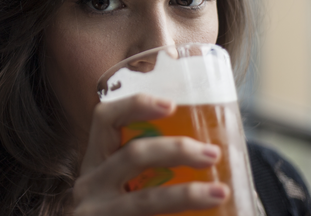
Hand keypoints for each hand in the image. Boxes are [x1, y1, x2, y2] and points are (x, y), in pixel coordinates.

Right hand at [72, 94, 229, 215]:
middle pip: (133, 155)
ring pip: (146, 200)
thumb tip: (204, 155)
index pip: (105, 121)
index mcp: (95, 165)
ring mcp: (96, 213)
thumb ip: (147, 173)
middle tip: (212, 154)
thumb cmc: (116, 212)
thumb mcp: (117, 190)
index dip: (135, 106)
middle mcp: (90, 186)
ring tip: (220, 193)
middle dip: (176, 150)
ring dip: (187, 194)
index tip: (170, 105)